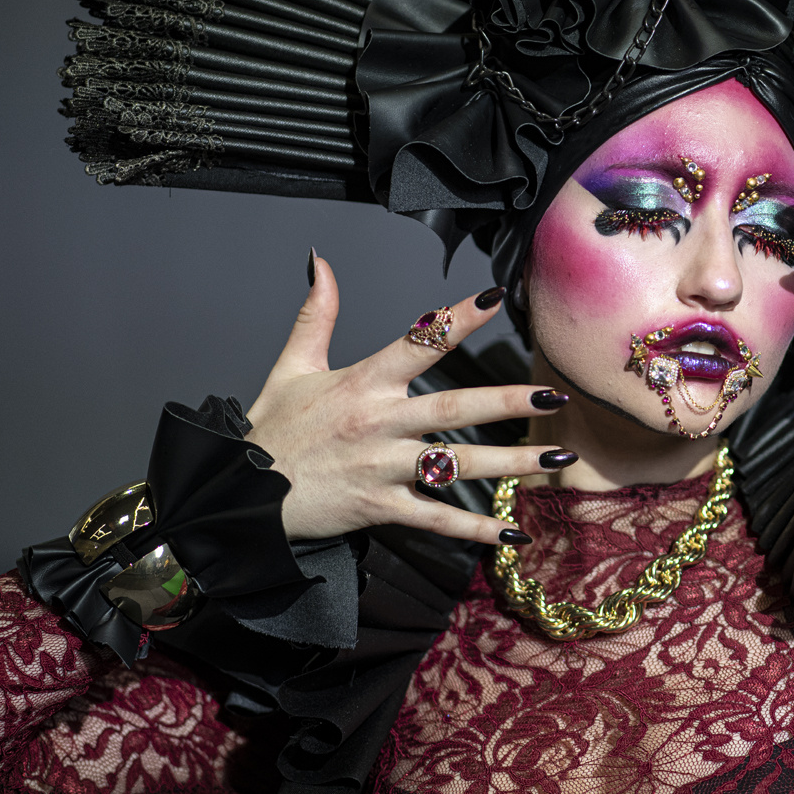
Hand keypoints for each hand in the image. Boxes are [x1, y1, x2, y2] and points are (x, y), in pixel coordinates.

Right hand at [243, 257, 572, 543]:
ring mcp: (380, 469)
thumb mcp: (291, 367)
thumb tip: (319, 262)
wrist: (237, 497)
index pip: (418, 342)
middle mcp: (377, 424)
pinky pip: (435, 519)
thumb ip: (314, 313)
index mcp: (361, 383)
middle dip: (508, 402)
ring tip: (557, 459)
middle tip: (553, 396)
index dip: (457, 319)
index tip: (497, 298)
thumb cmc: (270, 432)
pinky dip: (475, 528)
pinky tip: (513, 530)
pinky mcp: (378, 508)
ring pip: (456, 466)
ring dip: (511, 465)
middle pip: (453, 408)